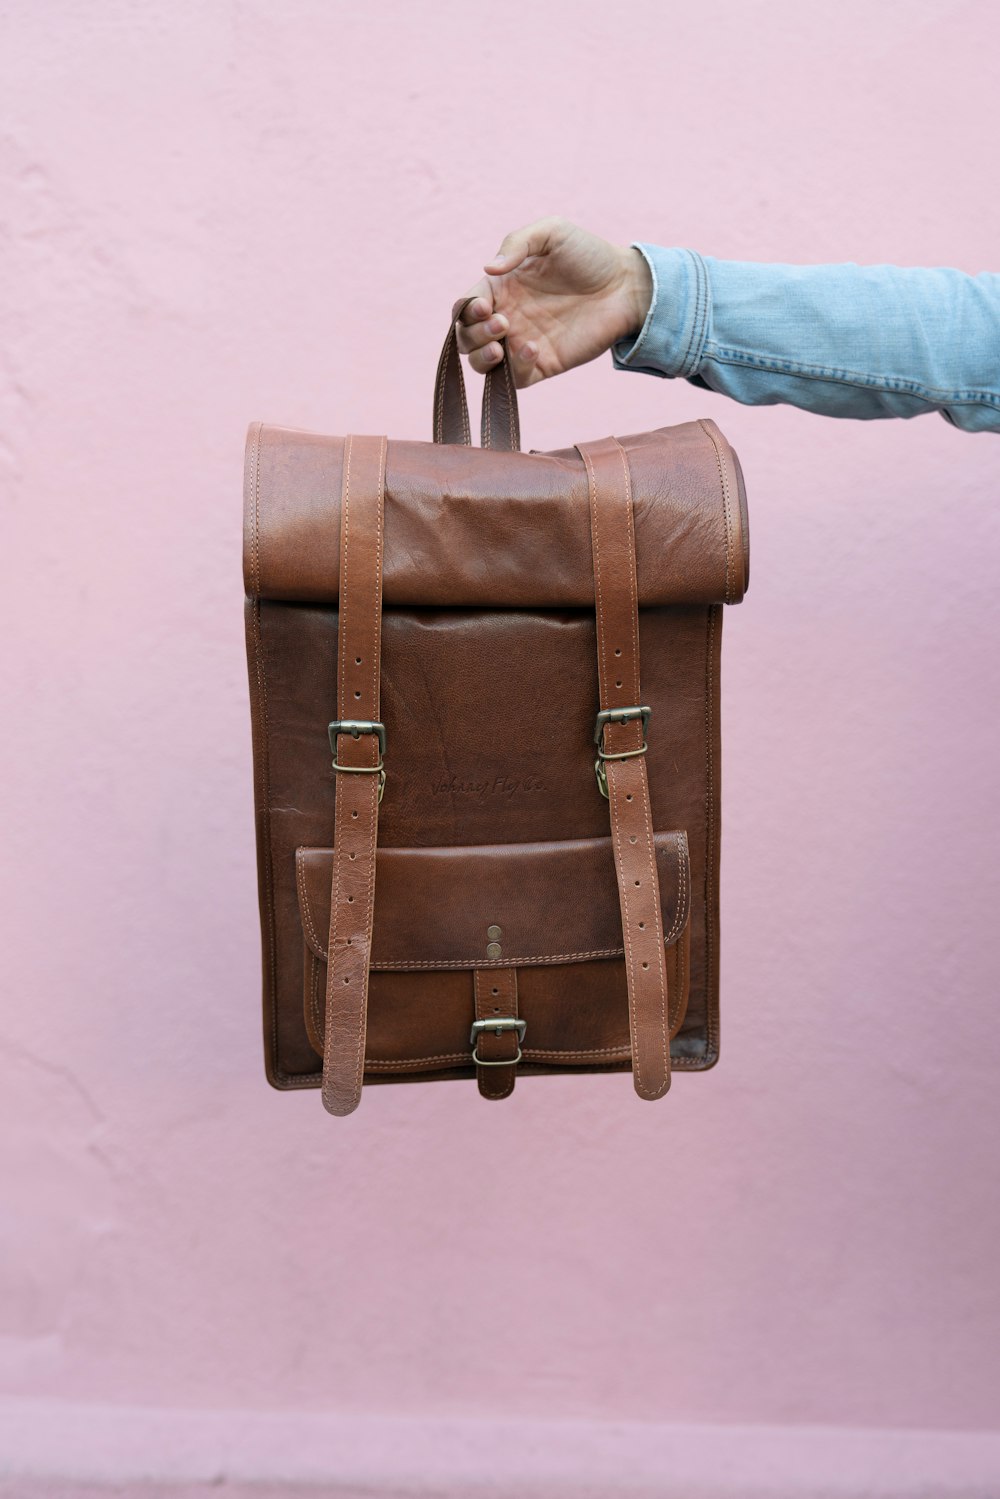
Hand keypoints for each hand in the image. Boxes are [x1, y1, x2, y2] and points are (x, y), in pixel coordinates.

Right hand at [456, 216, 652, 386]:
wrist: (625, 286)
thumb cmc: (588, 254)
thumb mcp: (552, 232)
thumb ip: (517, 243)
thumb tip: (488, 268)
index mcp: (500, 287)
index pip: (465, 306)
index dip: (465, 310)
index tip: (483, 306)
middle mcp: (506, 316)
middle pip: (466, 337)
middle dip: (473, 334)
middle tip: (502, 323)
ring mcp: (521, 342)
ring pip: (481, 364)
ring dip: (482, 358)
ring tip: (501, 345)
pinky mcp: (542, 364)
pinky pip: (515, 379)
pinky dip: (514, 370)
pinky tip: (533, 349)